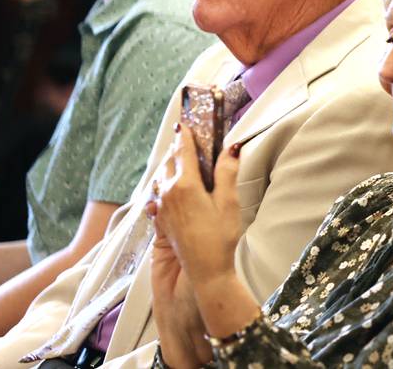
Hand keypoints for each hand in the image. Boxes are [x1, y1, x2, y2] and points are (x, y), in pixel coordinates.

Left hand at [147, 127, 241, 365]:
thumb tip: (232, 148)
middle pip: (171, 161)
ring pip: (164, 177)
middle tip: (187, 136)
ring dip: (172, 165)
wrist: (204, 271)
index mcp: (185, 184)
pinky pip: (160, 194)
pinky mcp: (163, 219)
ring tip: (183, 159)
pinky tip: (172, 186)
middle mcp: (169, 192)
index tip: (186, 120)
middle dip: (180, 147)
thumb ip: (227, 173)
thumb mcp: (228, 202)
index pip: (184, 150)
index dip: (186, 134)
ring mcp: (163, 206)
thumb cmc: (220, 238)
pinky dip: (167, 184)